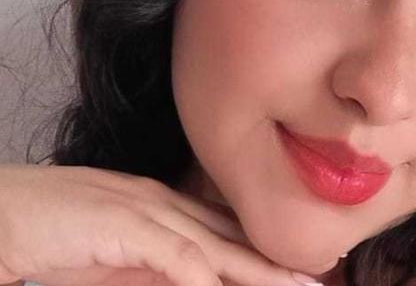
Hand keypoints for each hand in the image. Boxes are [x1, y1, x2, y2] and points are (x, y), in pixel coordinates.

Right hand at [0, 164, 318, 285]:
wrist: (5, 214)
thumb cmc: (56, 236)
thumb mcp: (117, 257)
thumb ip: (154, 267)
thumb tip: (196, 281)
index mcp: (165, 207)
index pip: (224, 233)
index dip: (261, 253)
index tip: (294, 272)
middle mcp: (165, 204)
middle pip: (232, 238)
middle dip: (275, 262)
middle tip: (316, 279)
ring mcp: (148, 210)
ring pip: (218, 247)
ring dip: (260, 272)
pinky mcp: (126, 225)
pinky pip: (178, 258)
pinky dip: (205, 279)